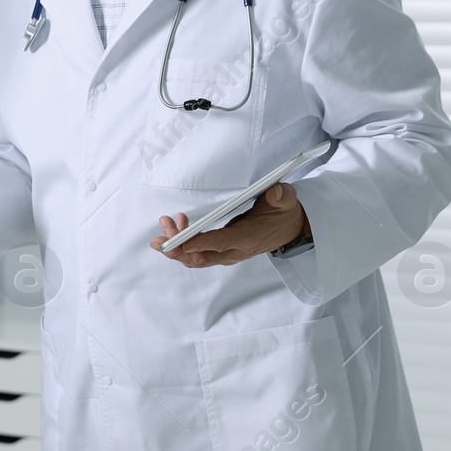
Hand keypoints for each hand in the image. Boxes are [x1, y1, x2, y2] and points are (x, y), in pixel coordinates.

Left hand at [150, 182, 308, 268]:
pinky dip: (183, 244)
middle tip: (160, 240)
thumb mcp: (286, 201)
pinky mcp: (222, 252)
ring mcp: (227, 254)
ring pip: (196, 258)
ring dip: (176, 246)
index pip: (222, 243)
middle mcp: (235, 250)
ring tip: (165, 224)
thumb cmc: (282, 213)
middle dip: (178, 251)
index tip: (182, 242)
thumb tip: (275, 193)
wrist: (289, 229)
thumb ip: (281, 197)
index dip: (201, 244)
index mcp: (249, 238)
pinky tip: (175, 226)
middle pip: (202, 258)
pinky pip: (198, 254)